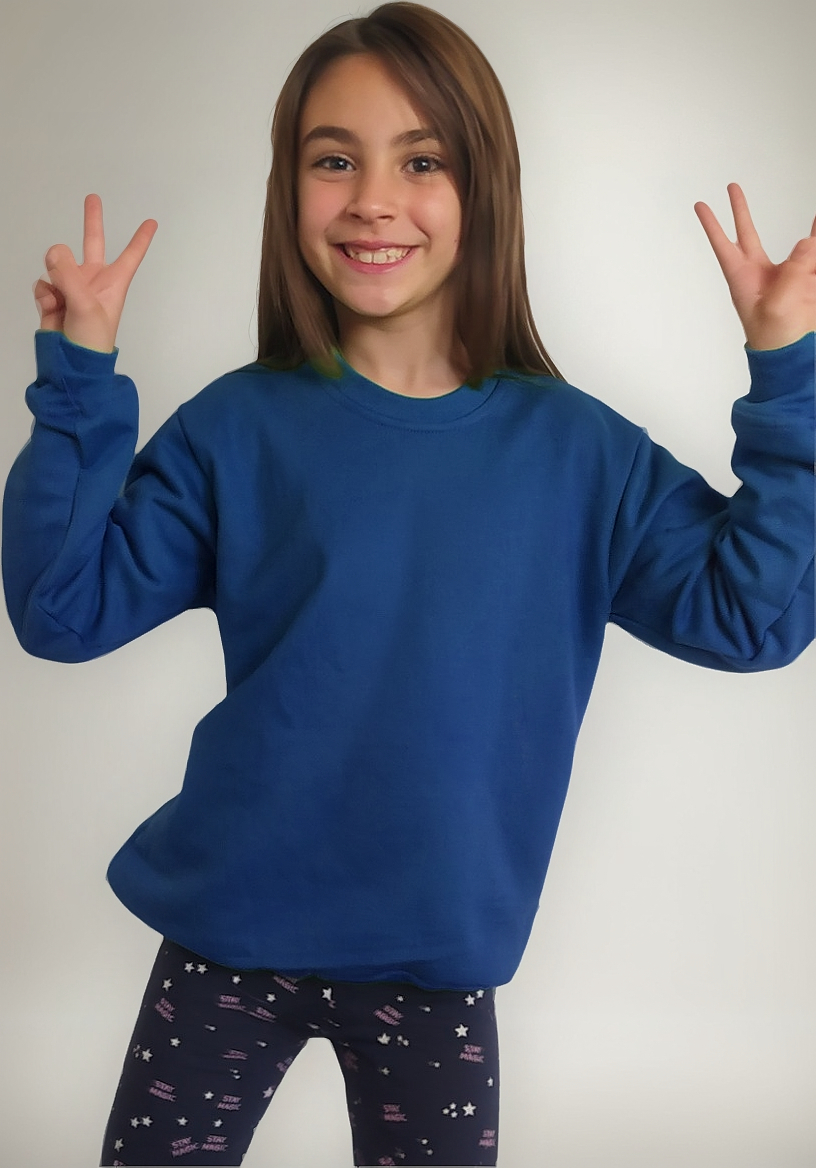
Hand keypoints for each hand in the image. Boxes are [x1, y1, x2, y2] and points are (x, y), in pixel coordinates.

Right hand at [32, 194, 157, 352]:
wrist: (70, 363)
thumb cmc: (91, 340)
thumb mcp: (85, 305)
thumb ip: (69, 275)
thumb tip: (53, 252)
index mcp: (113, 282)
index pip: (130, 255)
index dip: (140, 238)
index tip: (152, 222)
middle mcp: (94, 280)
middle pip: (93, 243)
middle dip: (92, 221)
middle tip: (93, 198)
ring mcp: (73, 287)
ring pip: (56, 264)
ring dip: (54, 278)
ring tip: (61, 301)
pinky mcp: (54, 296)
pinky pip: (43, 282)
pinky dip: (44, 294)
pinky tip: (51, 309)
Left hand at [694, 184, 815, 349]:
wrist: (793, 355)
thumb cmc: (773, 338)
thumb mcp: (777, 305)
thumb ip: (793, 271)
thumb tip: (807, 242)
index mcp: (743, 279)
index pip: (724, 246)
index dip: (712, 225)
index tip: (700, 206)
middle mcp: (762, 273)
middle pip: (748, 234)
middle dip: (741, 211)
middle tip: (732, 187)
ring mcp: (785, 276)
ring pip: (792, 242)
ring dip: (804, 229)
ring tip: (812, 218)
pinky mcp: (806, 282)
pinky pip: (814, 257)